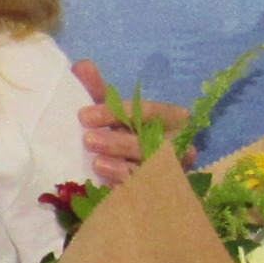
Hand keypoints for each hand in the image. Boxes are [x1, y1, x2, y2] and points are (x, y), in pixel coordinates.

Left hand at [72, 59, 172, 188]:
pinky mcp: (164, 195)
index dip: (116, 112)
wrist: (138, 181)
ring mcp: (174, 173)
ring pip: (151, 170)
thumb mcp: (113, 115)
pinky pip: (146, 194)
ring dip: (122, 167)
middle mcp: (180, 145)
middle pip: (153, 142)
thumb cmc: (125, 137)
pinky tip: (105, 186)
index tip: (83, 115)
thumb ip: (99, 92)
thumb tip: (83, 66)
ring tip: (96, 164)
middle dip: (120, 142)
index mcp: (173, 119)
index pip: (149, 111)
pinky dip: (125, 189)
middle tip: (88, 140)